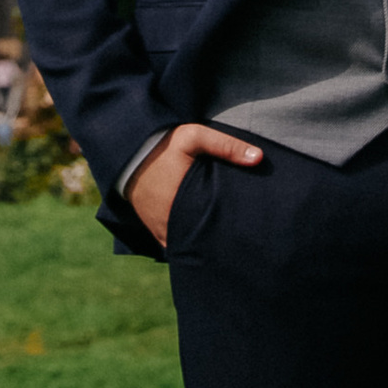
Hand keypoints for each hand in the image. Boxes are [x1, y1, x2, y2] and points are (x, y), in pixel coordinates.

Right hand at [131, 120, 265, 245]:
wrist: (128, 155)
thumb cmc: (164, 147)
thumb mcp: (194, 137)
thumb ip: (225, 146)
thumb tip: (259, 158)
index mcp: (186, 204)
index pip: (216, 229)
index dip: (233, 233)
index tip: (250, 232)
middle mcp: (173, 224)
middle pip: (204, 244)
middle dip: (222, 243)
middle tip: (243, 240)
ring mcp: (164, 231)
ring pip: (190, 249)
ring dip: (205, 247)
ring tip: (227, 246)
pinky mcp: (157, 232)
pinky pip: (177, 248)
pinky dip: (189, 248)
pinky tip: (205, 245)